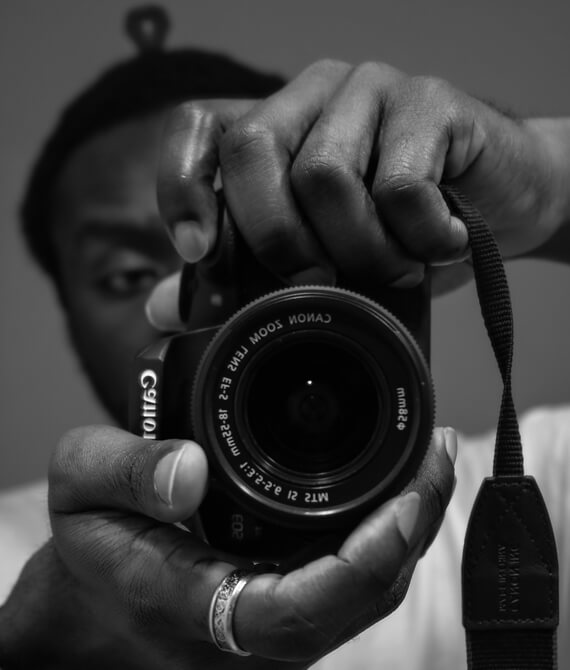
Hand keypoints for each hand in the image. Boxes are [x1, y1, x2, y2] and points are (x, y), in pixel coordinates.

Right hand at [0, 424, 454, 667]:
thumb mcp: (79, 488)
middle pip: (358, 600)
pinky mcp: (285, 605)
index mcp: (197, 604)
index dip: (366, 561)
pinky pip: (350, 582)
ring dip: (407, 530)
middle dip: (412, 528)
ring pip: (363, 594)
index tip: (408, 495)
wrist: (92, 603)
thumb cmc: (90, 550)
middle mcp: (249, 629)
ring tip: (428, 460)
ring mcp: (274, 624)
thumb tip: (187, 469)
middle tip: (436, 451)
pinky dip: (384, 536)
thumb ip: (123, 471)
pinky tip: (395, 489)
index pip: (299, 610)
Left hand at [156, 60, 569, 300]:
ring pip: (326, 175)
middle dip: (279, 238)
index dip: (181, 186)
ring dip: (360, 250)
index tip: (196, 252)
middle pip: (253, 150)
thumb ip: (241, 276)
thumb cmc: (402, 229)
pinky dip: (417, 238)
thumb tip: (162, 309)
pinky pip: (400, 186)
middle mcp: (316, 95)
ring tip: (394, 268)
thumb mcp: (319, 257)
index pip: (200, 129)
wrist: (501, 200)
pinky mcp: (433, 103)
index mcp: (278, 126)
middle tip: (321, 281)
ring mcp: (373, 91)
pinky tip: (440, 243)